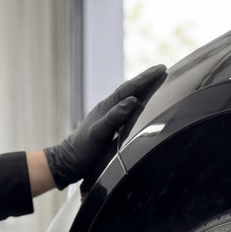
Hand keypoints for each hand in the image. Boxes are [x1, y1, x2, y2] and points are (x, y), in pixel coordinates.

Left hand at [44, 64, 166, 187]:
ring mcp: (107, 117)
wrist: (67, 163)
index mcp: (107, 107)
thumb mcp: (98, 134)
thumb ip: (114, 117)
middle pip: (130, 90)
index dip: (146, 78)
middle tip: (162, 70)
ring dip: (142, 90)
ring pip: (128, 98)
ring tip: (156, 83)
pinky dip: (136, 104)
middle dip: (146, 79)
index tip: (161, 68)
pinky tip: (140, 106)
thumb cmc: (83, 150)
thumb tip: (132, 100)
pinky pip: (125, 110)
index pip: (129, 88)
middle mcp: (108, 109)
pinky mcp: (108, 127)